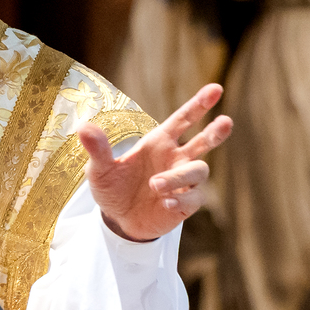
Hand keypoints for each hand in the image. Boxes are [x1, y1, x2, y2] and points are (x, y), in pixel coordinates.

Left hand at [78, 83, 232, 241]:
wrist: (117, 220)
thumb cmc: (111, 188)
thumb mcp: (99, 169)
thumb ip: (97, 149)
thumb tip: (84, 127)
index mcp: (158, 142)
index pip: (183, 119)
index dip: (199, 104)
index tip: (216, 89)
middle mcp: (175, 158)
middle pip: (205, 142)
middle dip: (216, 131)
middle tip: (225, 122)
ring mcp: (183, 181)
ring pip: (198, 171)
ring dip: (178, 176)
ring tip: (154, 185)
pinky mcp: (186, 204)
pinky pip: (193, 198)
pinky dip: (180, 198)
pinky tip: (164, 202)